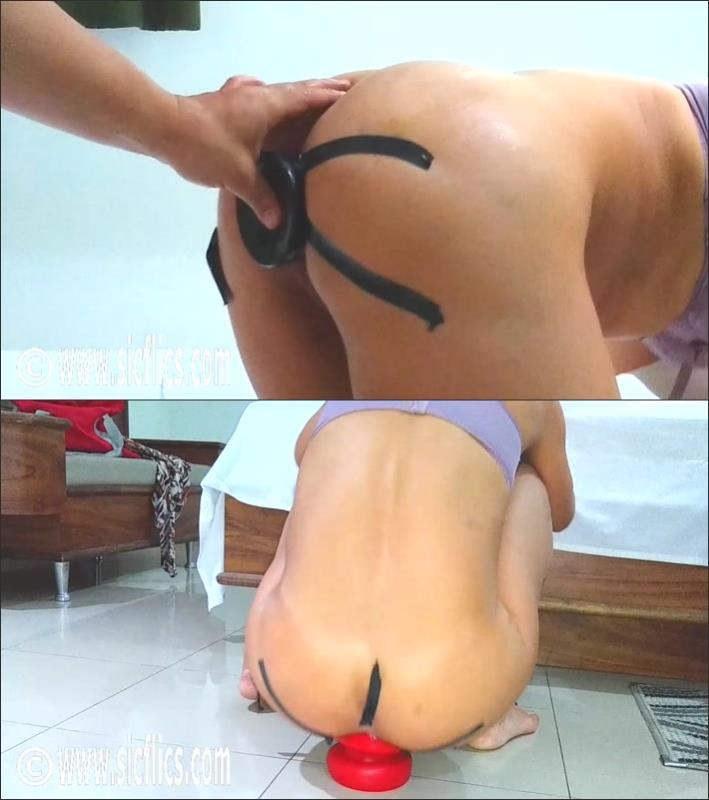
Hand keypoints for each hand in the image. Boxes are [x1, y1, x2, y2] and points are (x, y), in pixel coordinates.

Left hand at [159, 75, 349, 226]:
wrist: (163, 128)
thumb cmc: (207, 145)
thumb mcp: (239, 176)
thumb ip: (261, 197)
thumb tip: (277, 221)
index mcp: (268, 106)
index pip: (307, 97)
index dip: (329, 97)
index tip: (350, 95)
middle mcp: (257, 95)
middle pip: (294, 91)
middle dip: (316, 94)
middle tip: (339, 96)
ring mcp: (238, 97)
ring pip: (274, 95)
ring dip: (293, 99)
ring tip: (309, 108)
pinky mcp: (224, 104)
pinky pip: (257, 101)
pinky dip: (269, 105)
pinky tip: (263, 111)